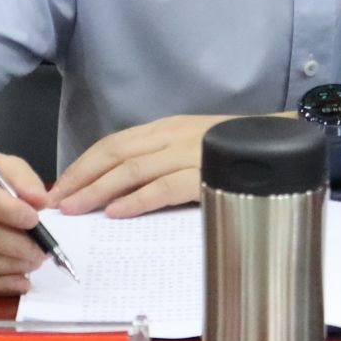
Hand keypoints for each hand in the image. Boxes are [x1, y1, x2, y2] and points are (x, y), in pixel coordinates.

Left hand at [48, 114, 236, 217]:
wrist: (283, 143)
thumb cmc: (236, 150)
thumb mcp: (191, 145)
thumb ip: (160, 159)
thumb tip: (119, 186)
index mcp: (166, 128)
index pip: (113, 143)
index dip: (83, 164)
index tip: (60, 186)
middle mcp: (172, 135)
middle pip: (115, 154)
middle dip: (81, 178)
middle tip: (57, 201)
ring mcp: (188, 153)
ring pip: (132, 169)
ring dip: (98, 190)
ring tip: (77, 208)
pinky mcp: (204, 174)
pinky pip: (163, 187)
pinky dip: (137, 200)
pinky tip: (117, 213)